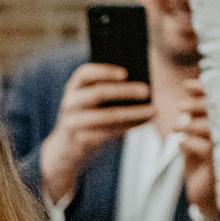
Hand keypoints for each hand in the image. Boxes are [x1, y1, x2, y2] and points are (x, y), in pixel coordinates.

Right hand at [38, 63, 154, 203]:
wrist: (67, 149)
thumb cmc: (88, 117)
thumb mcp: (90, 101)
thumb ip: (107, 89)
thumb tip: (140, 84)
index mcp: (74, 87)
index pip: (85, 73)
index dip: (105, 71)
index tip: (126, 73)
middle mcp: (70, 103)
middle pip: (98, 93)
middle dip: (125, 91)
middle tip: (147, 91)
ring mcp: (73, 122)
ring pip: (106, 116)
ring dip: (132, 113)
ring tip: (152, 110)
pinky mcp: (80, 140)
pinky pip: (108, 133)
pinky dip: (129, 127)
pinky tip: (144, 122)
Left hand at [175, 77, 219, 220]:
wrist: (205, 193)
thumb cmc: (201, 162)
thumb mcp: (195, 137)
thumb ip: (192, 118)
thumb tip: (184, 98)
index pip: (219, 100)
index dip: (204, 90)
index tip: (185, 85)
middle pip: (217, 111)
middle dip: (196, 105)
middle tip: (179, 105)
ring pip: (212, 128)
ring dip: (191, 124)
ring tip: (176, 126)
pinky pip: (207, 148)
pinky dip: (190, 142)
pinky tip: (180, 143)